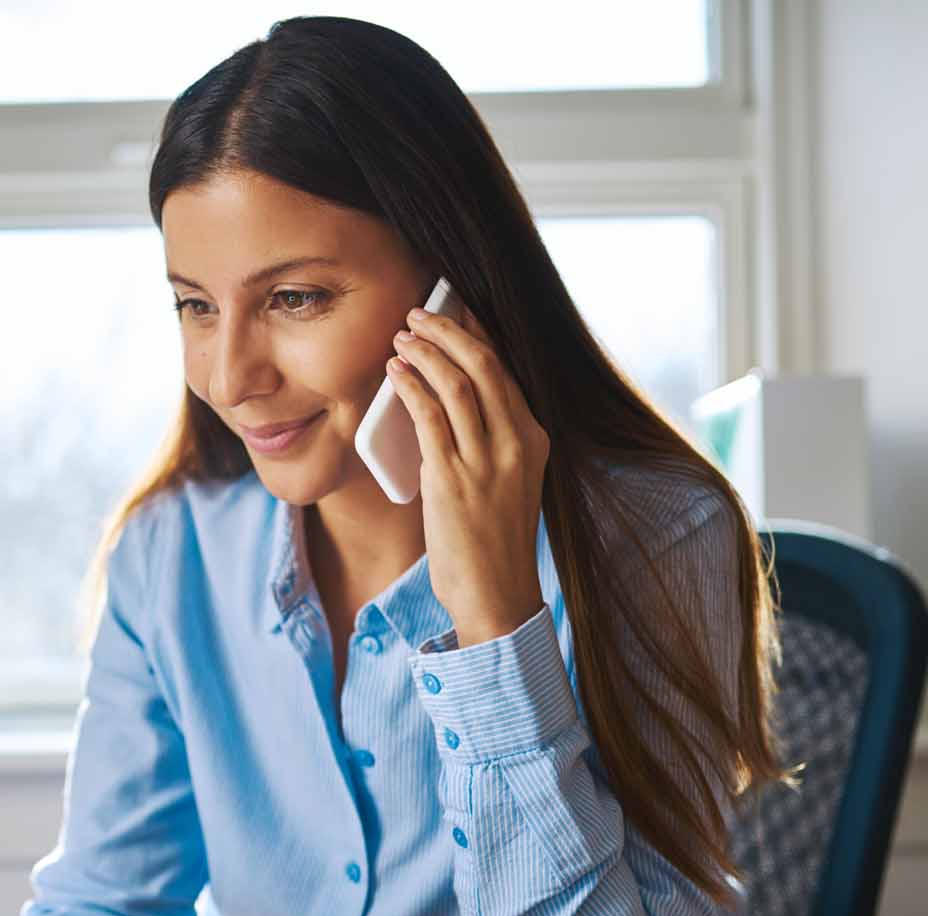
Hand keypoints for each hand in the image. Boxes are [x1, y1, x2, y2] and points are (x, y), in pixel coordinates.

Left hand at [384, 299, 548, 645]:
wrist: (496, 594)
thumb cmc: (493, 542)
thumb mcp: (506, 481)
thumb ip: (488, 442)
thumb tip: (446, 402)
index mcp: (532, 439)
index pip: (504, 369)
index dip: (475, 333)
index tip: (453, 308)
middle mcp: (516, 442)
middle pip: (483, 364)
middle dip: (447, 329)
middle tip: (417, 313)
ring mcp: (486, 460)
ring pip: (456, 382)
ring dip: (424, 351)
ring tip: (400, 337)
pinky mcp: (452, 478)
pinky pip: (430, 416)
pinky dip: (410, 386)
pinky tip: (395, 373)